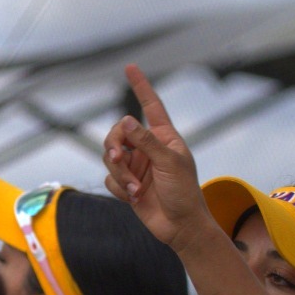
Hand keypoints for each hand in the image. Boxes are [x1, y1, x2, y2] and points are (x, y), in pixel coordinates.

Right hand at [103, 64, 218, 249]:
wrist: (181, 227)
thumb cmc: (184, 193)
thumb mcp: (169, 163)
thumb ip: (145, 141)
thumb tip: (125, 120)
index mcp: (164, 137)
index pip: (151, 105)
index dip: (141, 86)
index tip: (130, 67)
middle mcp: (147, 148)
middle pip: (118, 133)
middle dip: (115, 146)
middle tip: (118, 159)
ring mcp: (136, 166)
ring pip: (109, 157)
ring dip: (119, 173)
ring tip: (135, 188)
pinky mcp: (126, 184)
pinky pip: (109, 178)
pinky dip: (120, 188)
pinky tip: (135, 198)